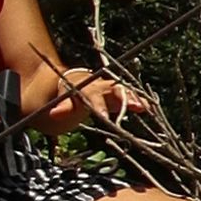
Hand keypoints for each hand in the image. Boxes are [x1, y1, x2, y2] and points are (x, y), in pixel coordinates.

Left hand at [39, 64, 153, 132]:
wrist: (57, 85)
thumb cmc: (54, 96)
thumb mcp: (50, 104)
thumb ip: (58, 108)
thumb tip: (56, 113)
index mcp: (81, 86)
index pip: (90, 94)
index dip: (97, 105)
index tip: (102, 116)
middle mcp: (96, 84)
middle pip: (112, 88)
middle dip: (124, 96)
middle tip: (135, 105)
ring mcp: (105, 89)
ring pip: (122, 91)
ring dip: (134, 98)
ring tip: (146, 107)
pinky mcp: (112, 96)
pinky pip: (126, 97)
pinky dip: (137, 101)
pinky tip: (149, 109)